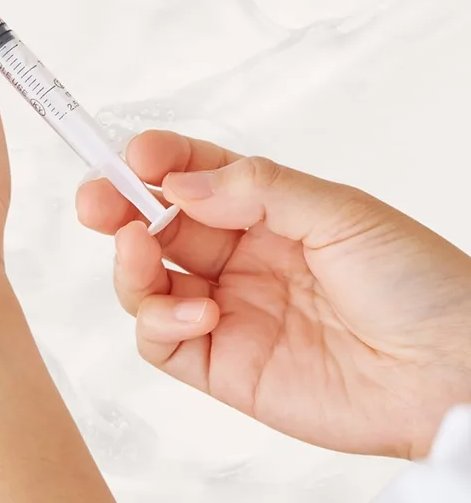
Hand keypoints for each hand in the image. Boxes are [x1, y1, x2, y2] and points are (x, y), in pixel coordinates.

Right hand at [76, 130, 470, 459]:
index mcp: (265, 210)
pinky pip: (162, 339)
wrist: (455, 375)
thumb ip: (255, 189)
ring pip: (145, 280)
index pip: (194, 174)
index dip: (159, 160)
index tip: (137, 155)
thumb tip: (179, 183)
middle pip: (155, 224)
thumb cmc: (416, 283)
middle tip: (97, 200)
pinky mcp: (223, 364)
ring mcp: (226, 309)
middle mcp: (238, 256)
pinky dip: (160, 319)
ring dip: (129, 262)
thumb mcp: (340, 211)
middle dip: (117, 206)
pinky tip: (199, 310)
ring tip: (140, 250)